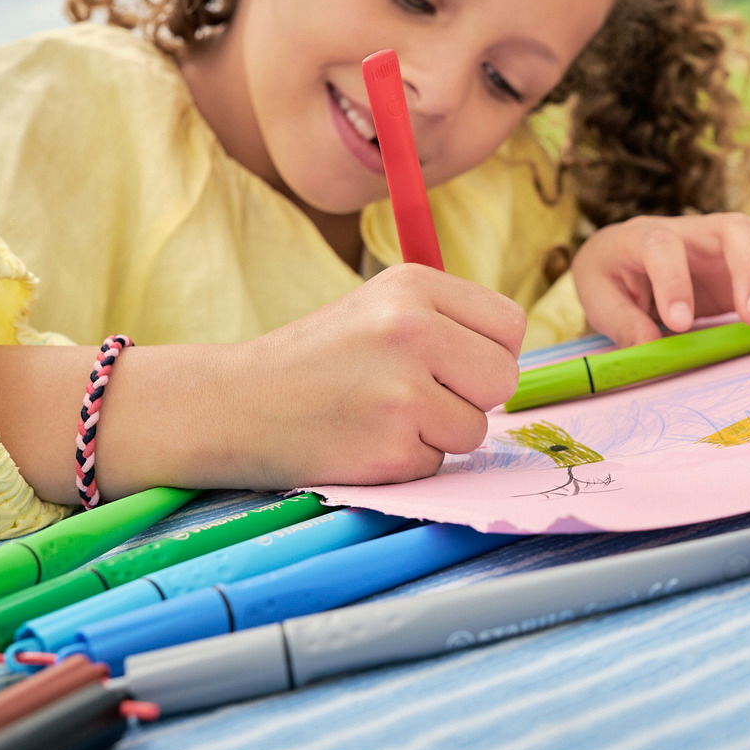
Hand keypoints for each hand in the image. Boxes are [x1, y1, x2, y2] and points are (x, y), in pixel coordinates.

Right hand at [221, 265, 524, 487]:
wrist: (235, 404)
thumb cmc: (318, 358)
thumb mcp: (380, 307)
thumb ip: (447, 320)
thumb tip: (513, 354)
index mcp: (414, 285)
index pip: (510, 325)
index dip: (489, 351)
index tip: (456, 363)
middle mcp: (412, 330)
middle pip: (504, 377)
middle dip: (473, 396)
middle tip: (421, 394)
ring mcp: (403, 392)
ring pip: (475, 428)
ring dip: (438, 434)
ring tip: (382, 414)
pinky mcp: (391, 448)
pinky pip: (438, 464)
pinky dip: (408, 461)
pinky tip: (364, 439)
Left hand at [571, 211, 749, 347]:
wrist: (625, 255)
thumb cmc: (612, 275)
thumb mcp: (599, 293)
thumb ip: (620, 320)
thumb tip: (649, 346)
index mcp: (646, 237)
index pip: (663, 247)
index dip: (672, 281)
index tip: (677, 322)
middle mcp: (695, 232)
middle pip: (733, 227)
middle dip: (749, 270)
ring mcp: (729, 242)